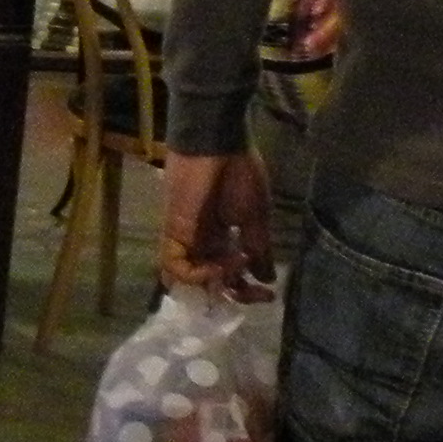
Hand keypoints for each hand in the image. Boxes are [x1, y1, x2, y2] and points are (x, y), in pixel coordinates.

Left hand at [158, 149, 276, 298]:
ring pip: (190, 277)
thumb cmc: (241, 175)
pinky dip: (196, 272)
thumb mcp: (256, 218)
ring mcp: (186, 237)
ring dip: (215, 281)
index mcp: (222, 239)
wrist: (220, 146)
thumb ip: (259, 249)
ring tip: (236, 267)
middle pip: (209, 281)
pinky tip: (219, 263)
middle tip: (255, 293)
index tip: (269, 295)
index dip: (247, 291)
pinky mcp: (172, 230)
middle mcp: (202, 242)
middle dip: (233, 293)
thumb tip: (266, 278)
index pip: (229, 276)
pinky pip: (174, 264)